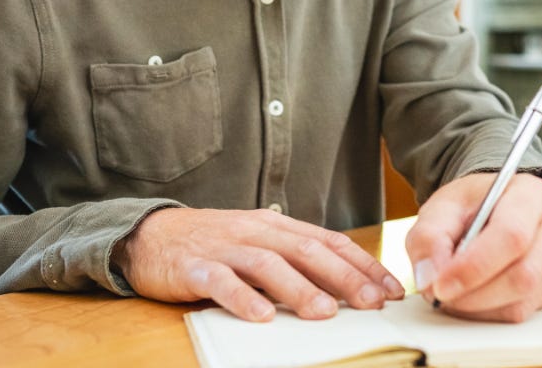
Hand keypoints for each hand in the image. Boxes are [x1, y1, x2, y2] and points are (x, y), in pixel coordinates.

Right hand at [113, 207, 404, 321]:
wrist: (150, 234)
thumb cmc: (213, 244)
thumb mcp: (258, 243)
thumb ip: (294, 259)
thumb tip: (345, 287)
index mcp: (276, 225)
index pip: (328, 241)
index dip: (362, 264)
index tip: (391, 289)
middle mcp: (255, 231)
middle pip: (307, 251)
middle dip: (344, 278)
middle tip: (372, 303)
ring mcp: (226, 247)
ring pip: (269, 264)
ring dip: (299, 289)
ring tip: (324, 313)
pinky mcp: (195, 266)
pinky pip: (221, 281)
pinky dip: (243, 298)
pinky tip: (261, 316)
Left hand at [405, 173, 541, 321]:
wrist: (491, 208)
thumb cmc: (471, 205)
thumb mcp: (440, 208)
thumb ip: (428, 237)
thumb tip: (430, 276)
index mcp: (530, 193)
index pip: (511, 235)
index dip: (475, 266)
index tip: (441, 285)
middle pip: (524, 274)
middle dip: (475, 294)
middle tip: (441, 295)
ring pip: (524, 299)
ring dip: (480, 307)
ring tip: (453, 294)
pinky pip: (525, 311)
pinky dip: (491, 313)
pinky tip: (472, 297)